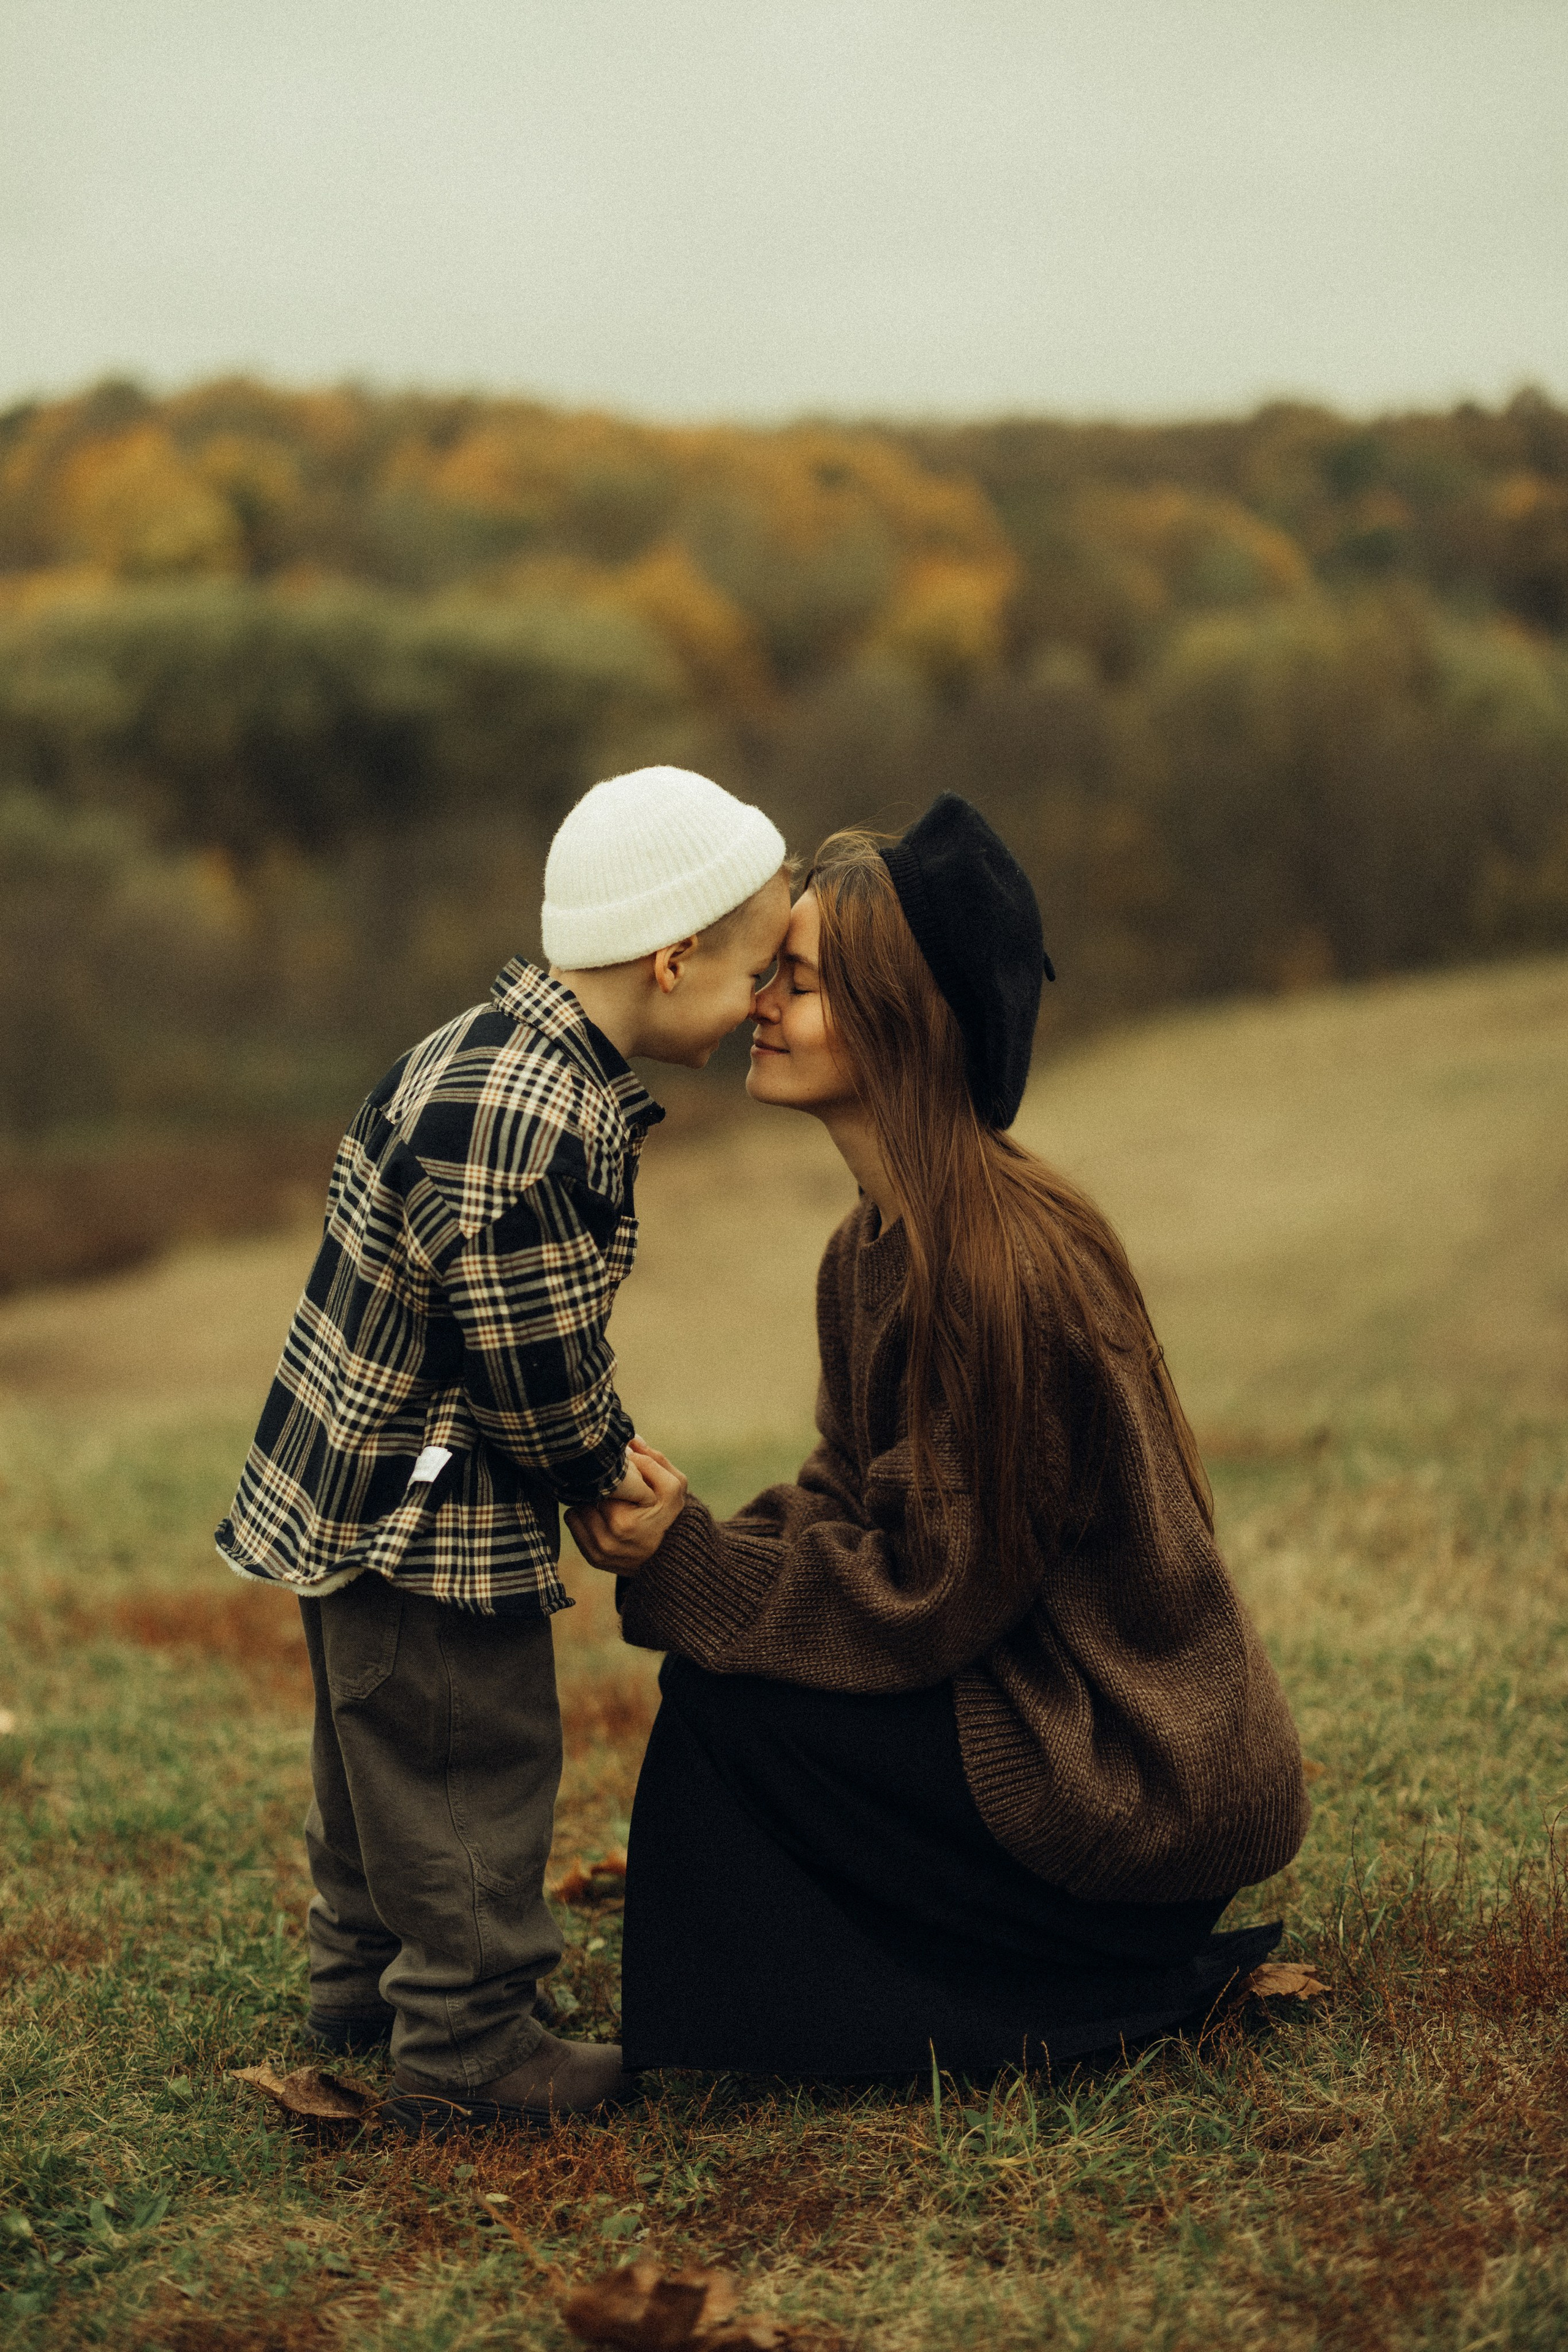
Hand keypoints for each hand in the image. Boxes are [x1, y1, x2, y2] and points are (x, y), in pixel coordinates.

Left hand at [567, 1439, 688, 1574]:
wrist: (673, 1557)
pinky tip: (601, 1516)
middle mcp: (611, 1538)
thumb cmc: (671, 1515)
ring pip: (577, 1508)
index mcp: (626, 1520)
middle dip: (599, 1486)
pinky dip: (583, 1516)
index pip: (605, 1482)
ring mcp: (601, 1551)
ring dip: (589, 1501)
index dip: (612, 1472)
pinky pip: (573, 1523)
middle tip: (613, 1487)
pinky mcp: (593, 1558)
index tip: (619, 1470)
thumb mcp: (673, 1485)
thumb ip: (653, 1460)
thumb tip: (630, 1440)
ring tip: (609, 1502)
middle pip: (588, 1494)